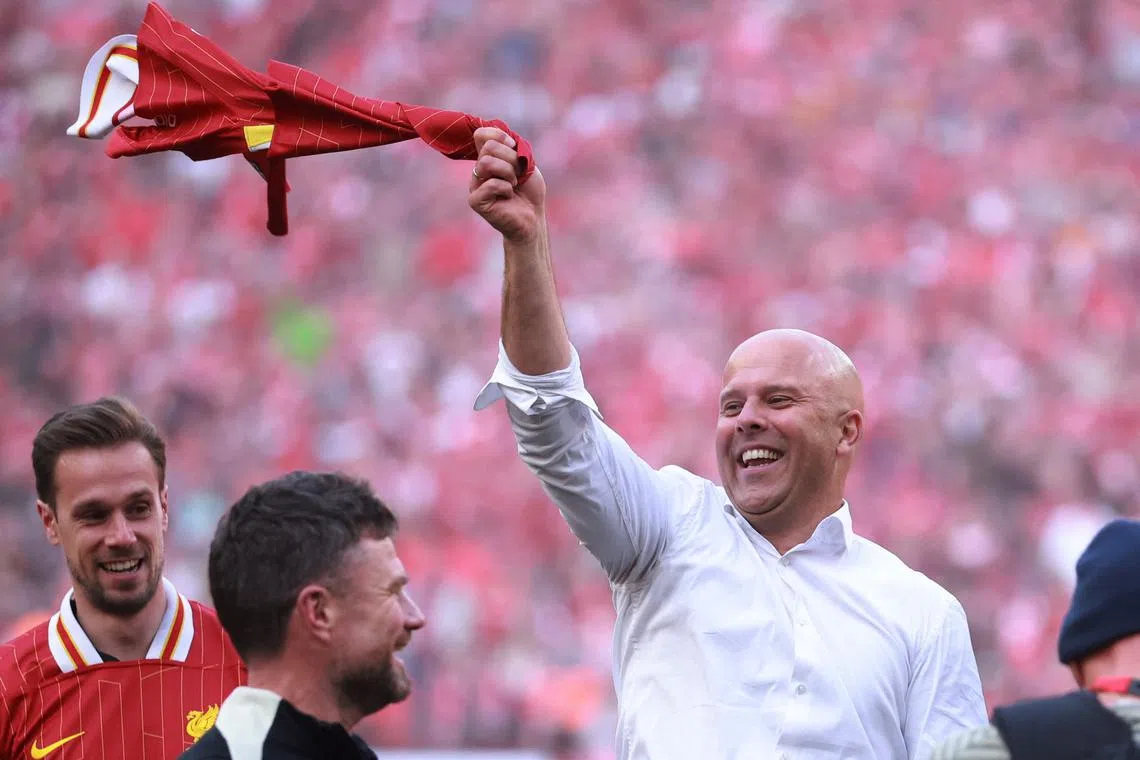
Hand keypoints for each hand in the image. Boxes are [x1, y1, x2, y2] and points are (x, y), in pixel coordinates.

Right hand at [468, 127, 545, 243]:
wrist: (533, 217)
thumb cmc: (529, 191)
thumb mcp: (525, 162)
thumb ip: (511, 147)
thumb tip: (498, 135)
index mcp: (488, 157)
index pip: (482, 134)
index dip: (499, 136)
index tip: (513, 146)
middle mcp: (478, 170)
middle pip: (488, 147)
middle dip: (511, 158)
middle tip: (518, 174)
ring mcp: (475, 185)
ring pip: (487, 163)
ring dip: (508, 172)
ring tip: (514, 184)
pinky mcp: (475, 201)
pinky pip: (491, 184)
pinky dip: (506, 189)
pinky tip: (508, 197)